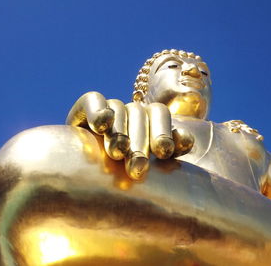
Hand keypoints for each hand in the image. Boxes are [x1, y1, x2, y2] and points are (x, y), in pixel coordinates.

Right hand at [66, 92, 193, 179]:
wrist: (92, 170)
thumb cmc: (130, 167)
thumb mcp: (153, 160)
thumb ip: (172, 148)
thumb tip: (185, 140)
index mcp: (151, 117)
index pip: (159, 113)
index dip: (163, 131)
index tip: (164, 153)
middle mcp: (132, 109)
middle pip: (139, 116)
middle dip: (140, 143)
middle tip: (138, 168)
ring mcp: (110, 107)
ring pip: (118, 111)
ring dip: (119, 132)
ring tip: (118, 153)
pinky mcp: (85, 107)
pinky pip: (93, 100)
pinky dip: (97, 111)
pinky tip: (101, 125)